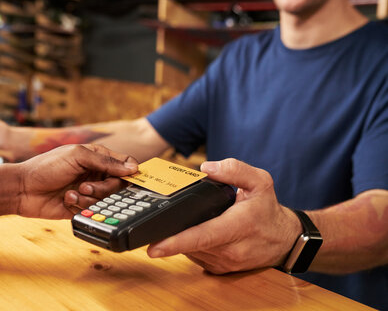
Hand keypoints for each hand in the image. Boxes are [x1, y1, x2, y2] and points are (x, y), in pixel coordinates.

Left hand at [17, 144, 137, 218]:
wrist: (22, 189)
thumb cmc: (46, 167)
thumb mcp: (76, 156)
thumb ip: (105, 161)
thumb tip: (133, 167)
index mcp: (97, 157)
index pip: (125, 164)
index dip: (130, 172)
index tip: (128, 179)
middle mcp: (95, 174)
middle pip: (118, 186)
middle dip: (103, 188)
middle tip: (85, 186)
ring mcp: (89, 191)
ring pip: (107, 201)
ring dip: (89, 198)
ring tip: (71, 194)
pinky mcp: (82, 207)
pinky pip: (93, 211)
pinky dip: (80, 206)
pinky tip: (66, 200)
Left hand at [146, 158, 300, 273]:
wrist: (285, 239)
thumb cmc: (268, 210)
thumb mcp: (260, 181)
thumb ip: (234, 169)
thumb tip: (206, 168)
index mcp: (239, 226)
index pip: (203, 236)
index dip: (176, 242)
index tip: (155, 247)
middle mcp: (231, 250)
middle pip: (191, 245)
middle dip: (170, 236)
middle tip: (152, 227)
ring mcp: (225, 263)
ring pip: (190, 252)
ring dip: (179, 240)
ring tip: (176, 225)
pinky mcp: (220, 269)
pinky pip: (196, 257)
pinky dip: (188, 245)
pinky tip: (189, 233)